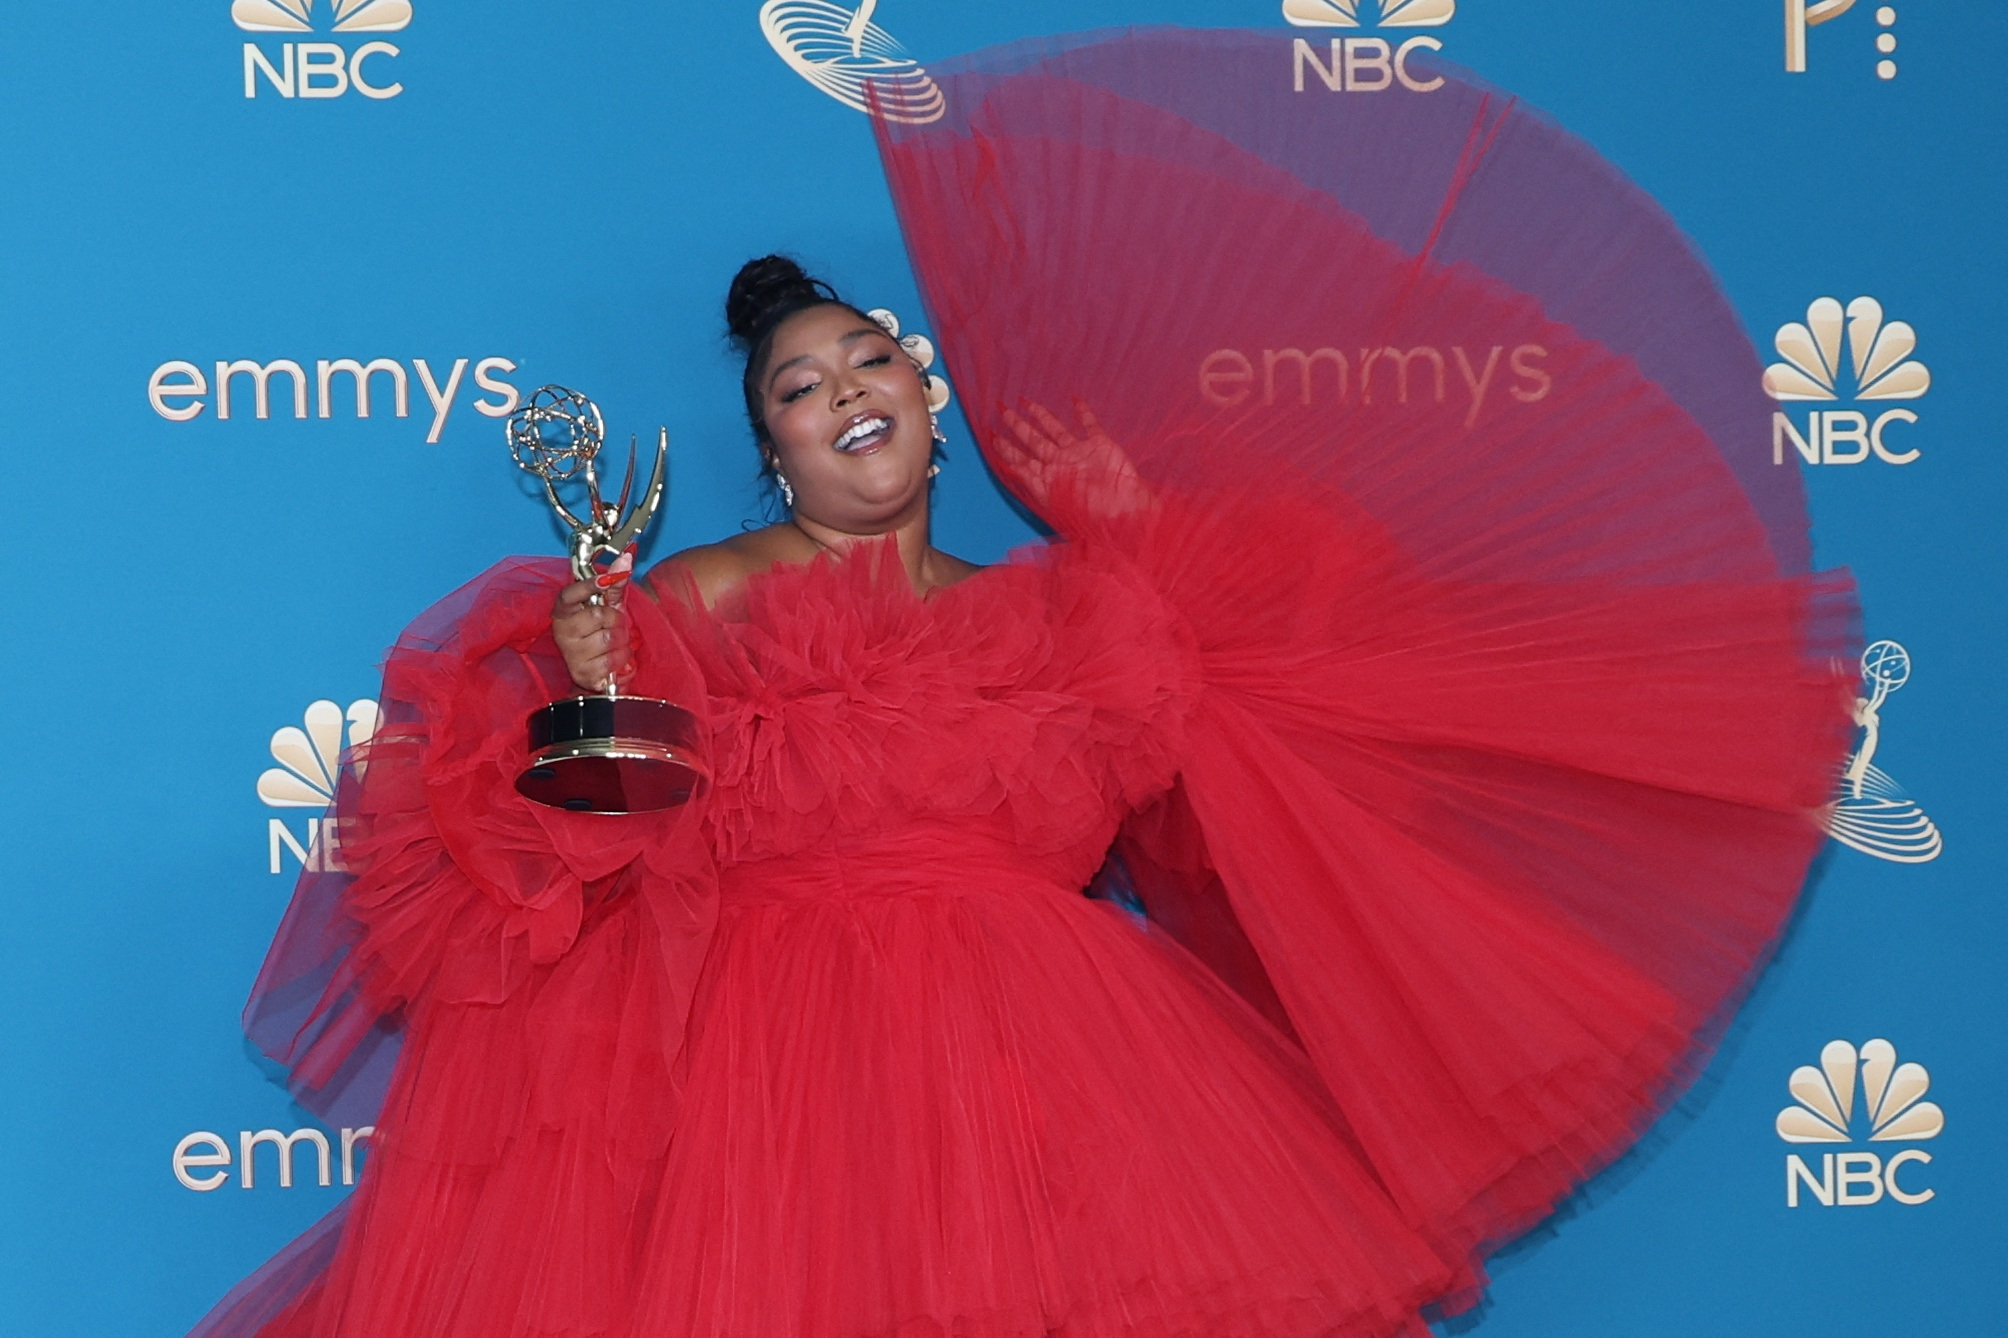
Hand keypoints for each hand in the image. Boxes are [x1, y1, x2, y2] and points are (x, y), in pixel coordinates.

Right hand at [553, 578, 629, 692]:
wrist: (601, 669)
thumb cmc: (602, 632)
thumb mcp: (609, 606)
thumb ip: (615, 583)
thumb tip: (625, 558)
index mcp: (563, 611)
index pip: (569, 595)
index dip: (587, 586)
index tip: (605, 579)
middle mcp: (562, 631)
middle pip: (598, 615)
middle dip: (616, 619)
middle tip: (614, 625)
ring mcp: (570, 654)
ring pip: (608, 638)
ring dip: (621, 640)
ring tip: (615, 642)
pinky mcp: (582, 673)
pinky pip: (613, 659)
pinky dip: (622, 657)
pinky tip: (615, 657)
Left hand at [995, 399, 1152, 520]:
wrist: (1123, 509)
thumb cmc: (1089, 511)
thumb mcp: (1052, 498)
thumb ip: (1030, 481)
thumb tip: (1006, 467)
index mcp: (1047, 477)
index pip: (1021, 459)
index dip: (1006, 448)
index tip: (991, 435)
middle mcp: (1060, 462)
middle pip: (1033, 440)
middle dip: (1017, 426)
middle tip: (1002, 410)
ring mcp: (1080, 452)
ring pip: (1055, 429)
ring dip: (1041, 416)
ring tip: (1026, 403)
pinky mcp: (1100, 444)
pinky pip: (1089, 425)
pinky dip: (1083, 412)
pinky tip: (1076, 400)